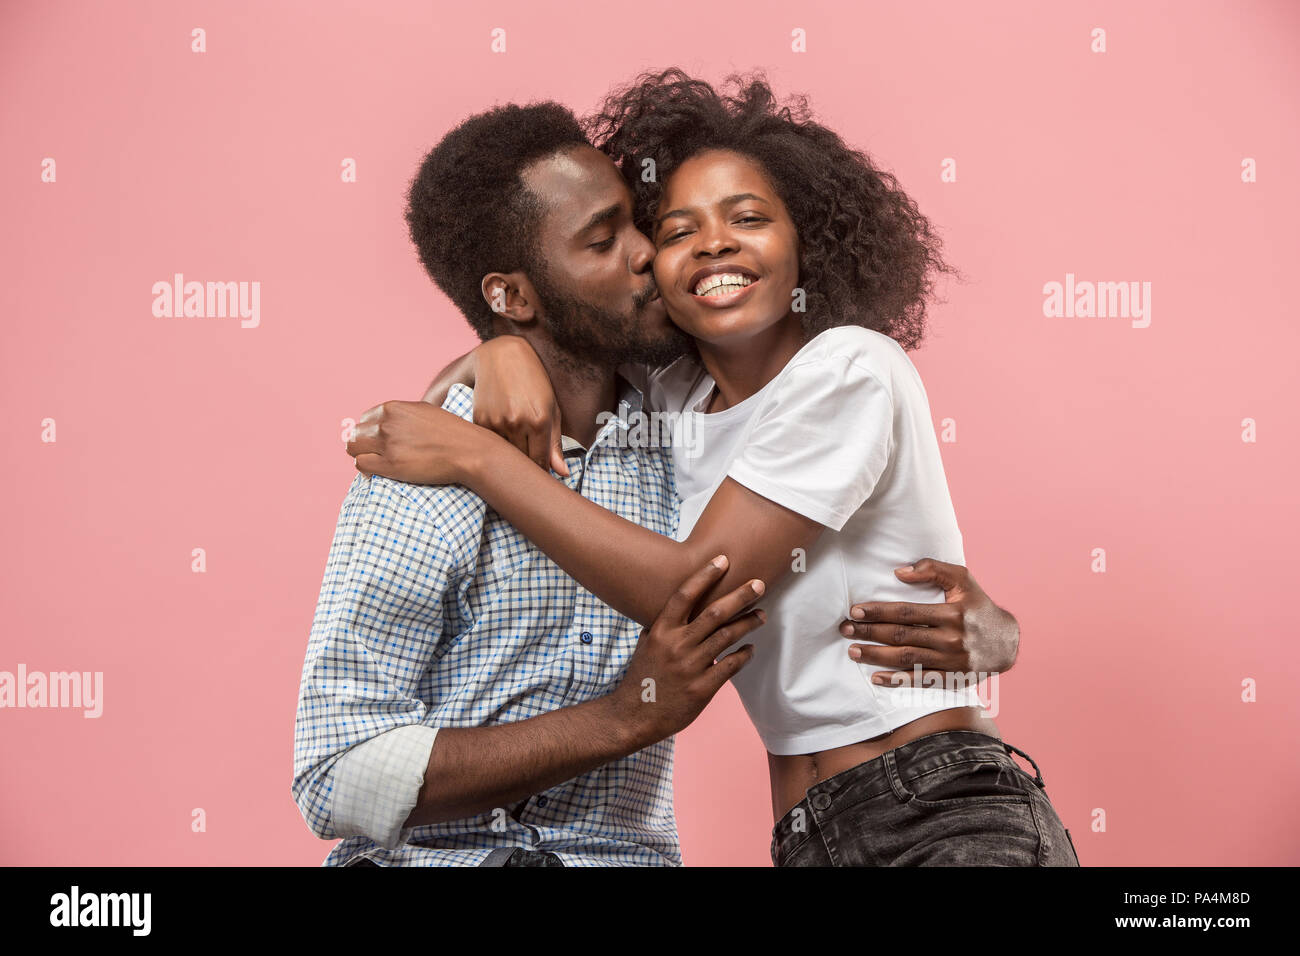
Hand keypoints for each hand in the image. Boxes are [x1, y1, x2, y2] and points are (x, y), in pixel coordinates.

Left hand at [347, 400, 499, 485]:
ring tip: (376, 463)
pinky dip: (366, 470)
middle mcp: (386, 423)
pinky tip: (378, 472)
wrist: (468, 451)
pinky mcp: (390, 465)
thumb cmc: (452, 433)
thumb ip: (403, 413)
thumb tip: (391, 420)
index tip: (379, 442)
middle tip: (376, 455)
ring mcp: (387, 444)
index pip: (364, 419)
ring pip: (352, 449)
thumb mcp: (425, 411)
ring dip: (362, 456)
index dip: (370, 431)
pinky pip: (361, 465)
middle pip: (354, 434)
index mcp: (393, 407)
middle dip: (363, 444)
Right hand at [472, 336, 568, 476]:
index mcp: (540, 421)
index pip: (541, 463)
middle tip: (528, 458)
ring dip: (509, 453)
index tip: (542, 472)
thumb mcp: (551, 409)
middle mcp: (517, 423)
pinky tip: (501, 431)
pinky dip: (495, 442)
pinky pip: (489, 442)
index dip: (542, 470)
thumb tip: (562, 474)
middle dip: (526, 463)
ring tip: (515, 441)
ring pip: (504, 453)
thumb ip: (556, 443)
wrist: (502, 356)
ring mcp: (496, 422)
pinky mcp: (479, 419)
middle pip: (522, 461)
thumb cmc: (534, 381)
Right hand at [609, 555, 764, 745]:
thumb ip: (661, 625)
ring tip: (761, 615)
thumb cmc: (642, 677)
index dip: (704, 575)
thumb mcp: (646, 645)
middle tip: (759, 584)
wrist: (633, 716)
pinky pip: (730, 666)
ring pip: (727, 637)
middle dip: (740, 596)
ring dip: (748, 623)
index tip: (722, 560)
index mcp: (661, 631)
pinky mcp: (702, 689)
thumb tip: (677, 604)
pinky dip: (744, 655)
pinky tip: (751, 648)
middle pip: (714, 612)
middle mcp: (676, 645)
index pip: (684, 595)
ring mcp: (690, 667)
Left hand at [839, 558, 1018, 685]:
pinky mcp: (952, 677)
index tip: (855, 611)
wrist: (1007, 642)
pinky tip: (876, 678)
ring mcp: (951, 661)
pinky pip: (920, 679)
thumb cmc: (978, 605)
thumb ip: (933, 569)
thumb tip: (899, 572)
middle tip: (845, 629)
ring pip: (906, 658)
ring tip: (853, 651)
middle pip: (902, 636)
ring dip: (876, 656)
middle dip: (870, 632)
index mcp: (952, 613)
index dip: (879, 612)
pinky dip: (897, 681)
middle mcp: (951, 638)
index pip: (907, 612)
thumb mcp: (962, 579)